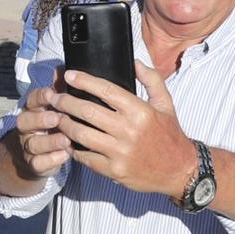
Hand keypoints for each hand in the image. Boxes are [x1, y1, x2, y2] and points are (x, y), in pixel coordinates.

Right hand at [10, 82, 72, 178]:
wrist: (36, 156)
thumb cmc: (51, 126)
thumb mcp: (54, 107)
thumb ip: (59, 89)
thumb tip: (62, 68)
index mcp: (32, 110)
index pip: (31, 100)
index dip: (41, 96)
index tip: (53, 93)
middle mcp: (26, 127)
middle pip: (25, 121)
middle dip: (40, 119)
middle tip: (57, 118)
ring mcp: (28, 146)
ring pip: (33, 143)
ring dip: (49, 141)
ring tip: (66, 140)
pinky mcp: (34, 164)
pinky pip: (38, 163)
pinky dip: (51, 160)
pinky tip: (65, 155)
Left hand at [53, 62, 194, 196]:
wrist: (181, 171)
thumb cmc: (170, 135)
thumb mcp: (166, 104)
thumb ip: (151, 80)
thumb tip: (134, 61)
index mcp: (140, 111)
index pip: (106, 90)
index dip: (84, 81)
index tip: (69, 75)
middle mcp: (129, 131)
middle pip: (87, 111)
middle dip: (65, 102)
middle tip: (54, 97)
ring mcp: (120, 152)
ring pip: (81, 133)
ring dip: (63, 124)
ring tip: (56, 116)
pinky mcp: (114, 170)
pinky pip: (85, 156)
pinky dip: (73, 147)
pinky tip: (66, 140)